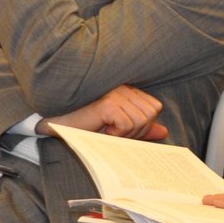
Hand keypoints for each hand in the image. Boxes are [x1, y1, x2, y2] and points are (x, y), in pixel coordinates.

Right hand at [38, 85, 166, 140]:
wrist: (59, 126)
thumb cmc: (87, 126)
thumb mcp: (119, 130)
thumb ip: (141, 129)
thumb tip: (164, 132)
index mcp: (128, 91)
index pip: (154, 108)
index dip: (142, 125)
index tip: (122, 129)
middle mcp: (123, 88)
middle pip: (149, 115)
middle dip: (135, 131)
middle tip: (113, 132)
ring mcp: (115, 93)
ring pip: (140, 121)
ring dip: (124, 134)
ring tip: (106, 130)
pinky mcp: (108, 103)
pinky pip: (127, 124)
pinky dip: (116, 134)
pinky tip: (102, 129)